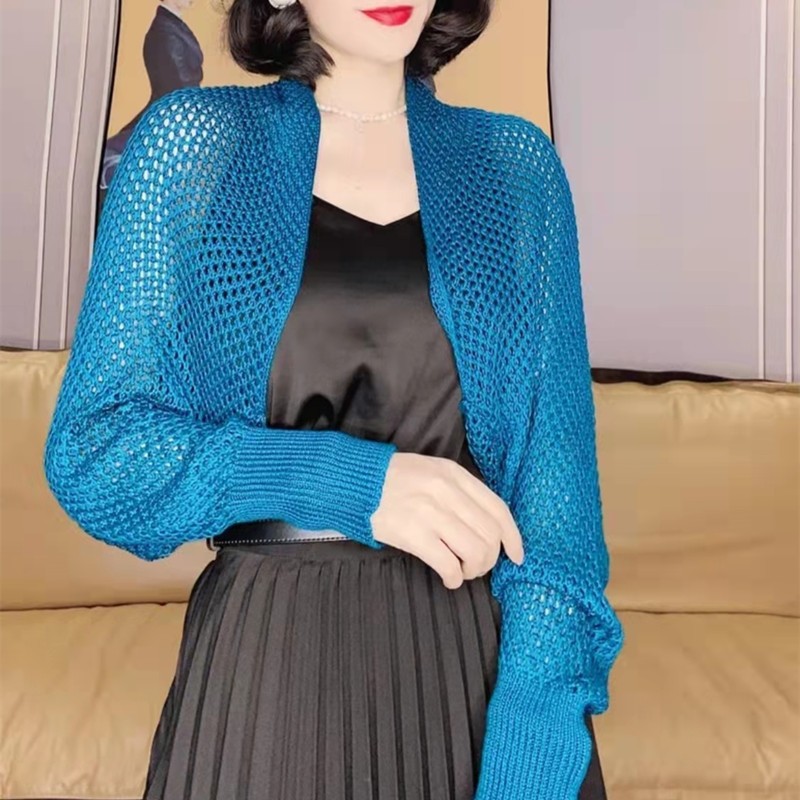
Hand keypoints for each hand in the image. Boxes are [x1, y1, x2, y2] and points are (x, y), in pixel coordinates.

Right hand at [370, 452, 523, 588]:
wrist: (354, 483)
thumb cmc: (393, 481)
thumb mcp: (432, 472)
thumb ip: (459, 492)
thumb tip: (487, 527)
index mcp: (454, 474)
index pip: (498, 509)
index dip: (513, 537)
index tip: (516, 556)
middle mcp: (446, 491)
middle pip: (490, 534)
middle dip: (490, 558)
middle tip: (476, 566)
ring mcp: (430, 512)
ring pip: (475, 551)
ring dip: (474, 570)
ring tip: (462, 572)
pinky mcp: (413, 534)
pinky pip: (448, 564)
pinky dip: (454, 578)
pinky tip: (448, 578)